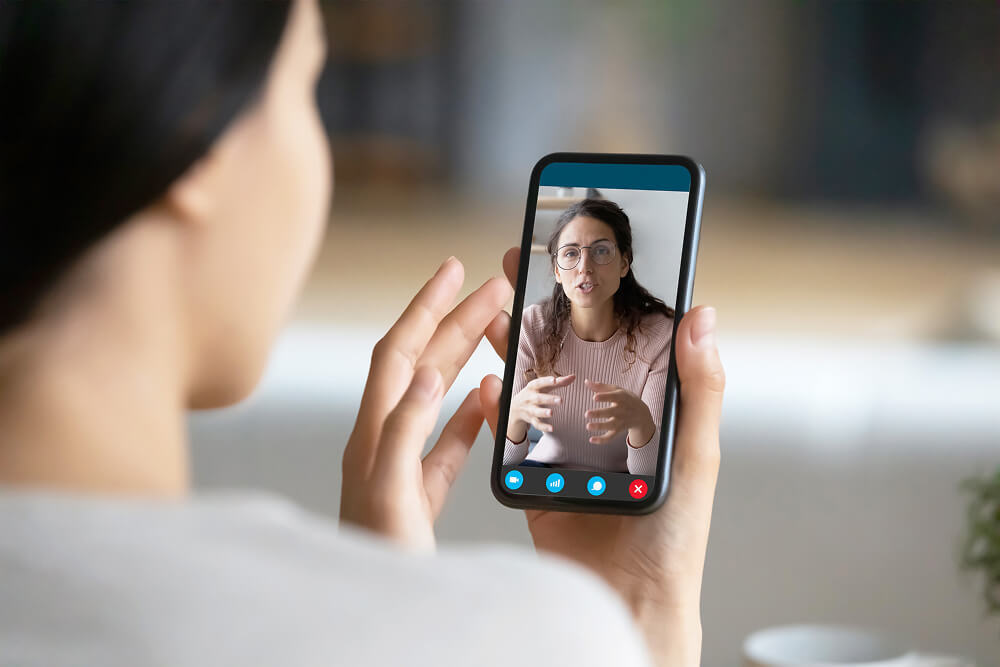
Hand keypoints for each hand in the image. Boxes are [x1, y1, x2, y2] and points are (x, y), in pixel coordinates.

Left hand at [339, 256, 512, 551]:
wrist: (370, 615)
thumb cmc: (377, 562)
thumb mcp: (390, 494)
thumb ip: (404, 431)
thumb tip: (428, 373)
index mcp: (371, 435)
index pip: (398, 353)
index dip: (424, 307)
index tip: (452, 271)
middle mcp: (381, 441)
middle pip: (421, 364)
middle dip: (454, 321)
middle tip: (490, 289)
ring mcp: (401, 466)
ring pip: (437, 397)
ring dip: (465, 358)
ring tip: (494, 329)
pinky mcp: (420, 493)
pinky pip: (448, 441)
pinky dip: (471, 415)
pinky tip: (489, 402)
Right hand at [480, 247, 723, 666]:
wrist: (629, 601)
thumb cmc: (674, 536)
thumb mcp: (696, 454)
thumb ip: (699, 388)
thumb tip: (703, 315)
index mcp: (645, 406)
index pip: (620, 337)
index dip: (600, 293)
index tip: (579, 253)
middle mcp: (603, 418)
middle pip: (567, 350)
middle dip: (541, 306)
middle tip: (519, 264)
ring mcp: (565, 444)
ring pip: (532, 383)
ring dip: (510, 347)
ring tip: (492, 313)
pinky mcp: (534, 474)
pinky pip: (507, 433)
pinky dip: (493, 410)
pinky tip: (487, 389)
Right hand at [506, 374, 575, 440]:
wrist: (515, 407)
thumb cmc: (534, 393)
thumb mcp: (543, 387)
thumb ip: (559, 382)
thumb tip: (573, 377)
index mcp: (533, 387)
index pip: (539, 383)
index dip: (546, 381)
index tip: (554, 380)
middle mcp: (530, 398)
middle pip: (539, 398)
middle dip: (549, 399)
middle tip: (560, 400)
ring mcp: (530, 409)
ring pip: (536, 411)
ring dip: (543, 412)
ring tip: (551, 413)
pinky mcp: (531, 419)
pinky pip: (537, 424)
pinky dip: (544, 427)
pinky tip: (552, 428)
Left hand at [583, 379, 654, 445]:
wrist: (642, 414)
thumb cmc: (626, 399)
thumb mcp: (617, 390)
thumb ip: (601, 387)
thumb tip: (586, 381)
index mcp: (622, 398)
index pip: (613, 397)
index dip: (604, 397)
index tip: (594, 397)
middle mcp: (622, 411)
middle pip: (611, 412)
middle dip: (599, 413)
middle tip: (587, 414)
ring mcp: (621, 421)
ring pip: (610, 425)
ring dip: (599, 426)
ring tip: (587, 426)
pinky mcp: (619, 431)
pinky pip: (611, 437)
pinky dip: (602, 440)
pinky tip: (591, 439)